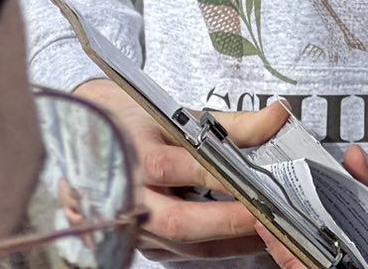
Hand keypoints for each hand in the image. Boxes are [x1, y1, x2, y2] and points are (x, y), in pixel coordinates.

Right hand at [75, 79, 293, 259]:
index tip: (264, 182)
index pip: (189, 168)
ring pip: (182, 245)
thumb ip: (233, 123)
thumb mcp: (181, 115)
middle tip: (267, 217)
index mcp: (141, 155)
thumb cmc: (136, 123)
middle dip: (228, 222)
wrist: (89, 137)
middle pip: (181, 220)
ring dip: (227, 242)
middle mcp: (132, 195)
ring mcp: (131, 224)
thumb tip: (278, 116)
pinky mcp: (137, 241)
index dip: (229, 177)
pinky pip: (177, 253)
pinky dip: (212, 248)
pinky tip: (240, 240)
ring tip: (266, 232)